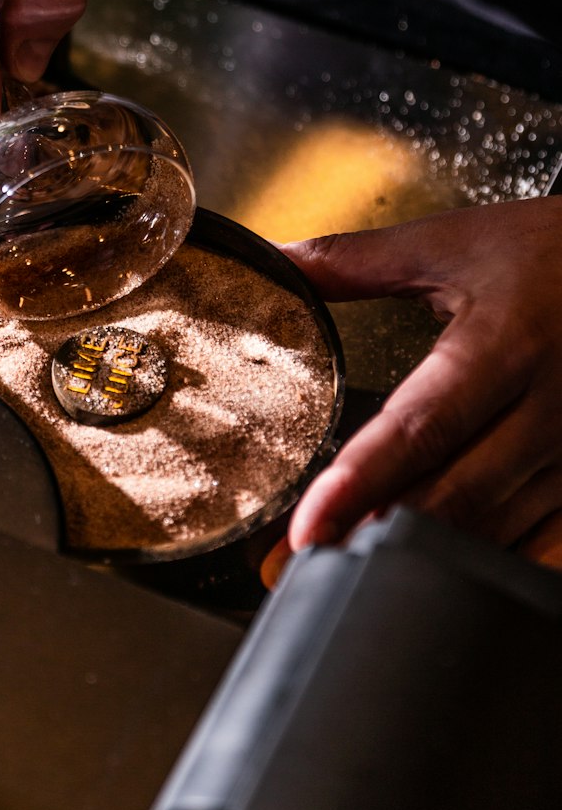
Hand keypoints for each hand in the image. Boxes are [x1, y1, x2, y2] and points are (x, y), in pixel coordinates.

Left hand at [283, 198, 561, 566]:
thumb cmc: (549, 252)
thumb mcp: (451, 244)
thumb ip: (355, 261)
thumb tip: (275, 264)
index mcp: (503, 347)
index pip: (420, 429)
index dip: (360, 482)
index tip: (309, 527)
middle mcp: (548, 409)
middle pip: (455, 496)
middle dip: (377, 532)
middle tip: (308, 562)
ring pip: (495, 530)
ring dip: (426, 554)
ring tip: (355, 566)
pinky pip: (541, 544)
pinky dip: (484, 558)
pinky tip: (436, 565)